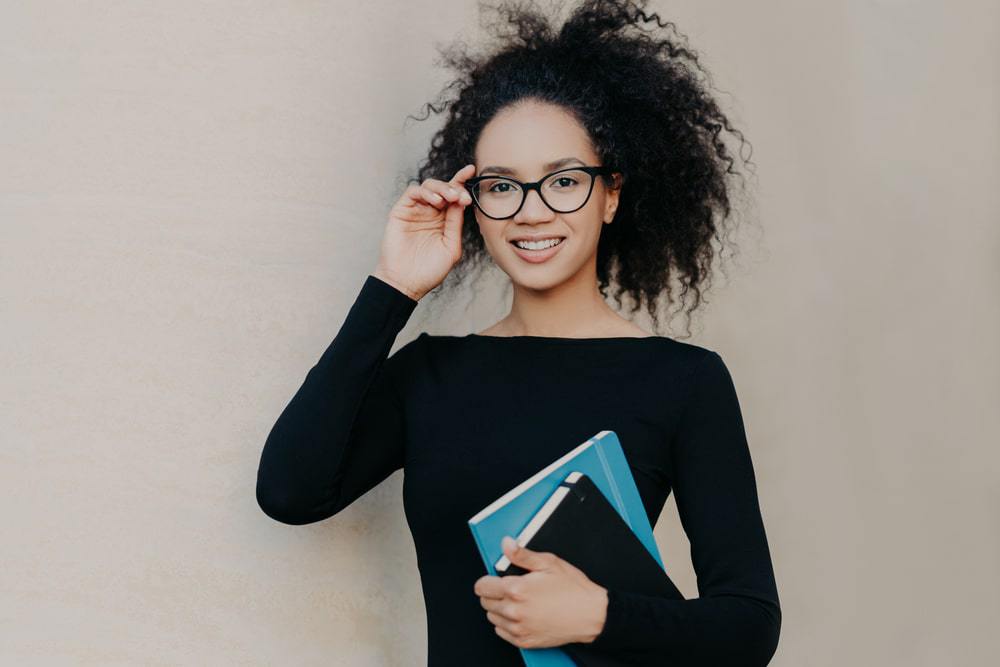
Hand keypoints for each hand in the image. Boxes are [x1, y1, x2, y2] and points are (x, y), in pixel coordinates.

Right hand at [373, 164, 476, 300]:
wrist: (407, 283)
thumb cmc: (429, 271)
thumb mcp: (451, 247)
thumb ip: (456, 224)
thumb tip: (461, 201)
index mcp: (444, 221)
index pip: (454, 197)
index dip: (462, 182)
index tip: (472, 171)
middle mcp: (430, 213)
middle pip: (443, 188)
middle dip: (454, 187)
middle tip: (461, 196)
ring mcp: (416, 211)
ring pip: (428, 186)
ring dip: (442, 188)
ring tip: (449, 199)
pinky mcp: (401, 211)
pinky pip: (413, 192)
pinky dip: (426, 192)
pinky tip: (436, 201)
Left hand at [473, 536, 608, 648]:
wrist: (591, 615)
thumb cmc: (573, 589)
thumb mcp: (548, 563)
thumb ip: (522, 554)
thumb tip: (506, 544)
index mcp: (516, 589)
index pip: (482, 586)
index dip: (487, 580)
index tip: (494, 579)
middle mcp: (514, 611)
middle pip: (485, 602)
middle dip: (494, 593)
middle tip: (512, 589)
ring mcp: (519, 628)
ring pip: (492, 617)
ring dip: (500, 609)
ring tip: (520, 602)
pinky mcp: (524, 641)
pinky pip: (502, 632)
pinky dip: (508, 624)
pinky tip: (523, 615)